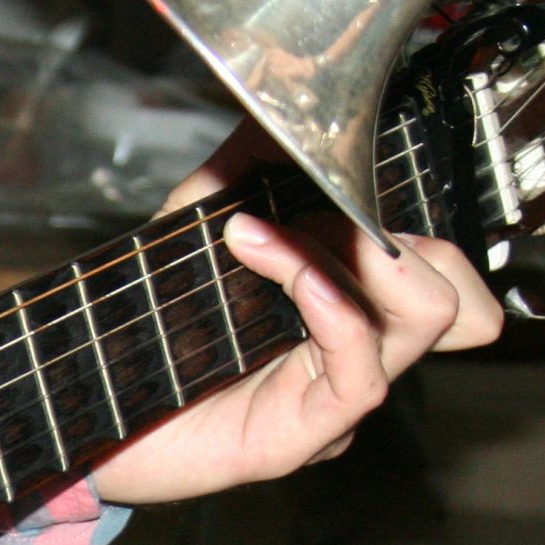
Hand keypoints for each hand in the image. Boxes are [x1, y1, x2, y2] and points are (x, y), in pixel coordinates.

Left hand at [90, 127, 503, 505]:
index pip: (437, 263)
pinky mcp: (309, 436)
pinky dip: (333, 306)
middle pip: (453, 290)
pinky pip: (362, 372)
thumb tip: (270, 109)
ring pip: (425, 318)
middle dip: (392, 235)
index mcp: (347, 307)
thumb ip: (239, 174)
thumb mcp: (193, 231)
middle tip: (309, 216)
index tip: (337, 173)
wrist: (91, 409)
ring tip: (260, 236)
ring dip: (352, 256)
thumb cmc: (149, 334)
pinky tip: (288, 272)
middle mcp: (357, 353)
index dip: (407, 215)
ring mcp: (338, 396)